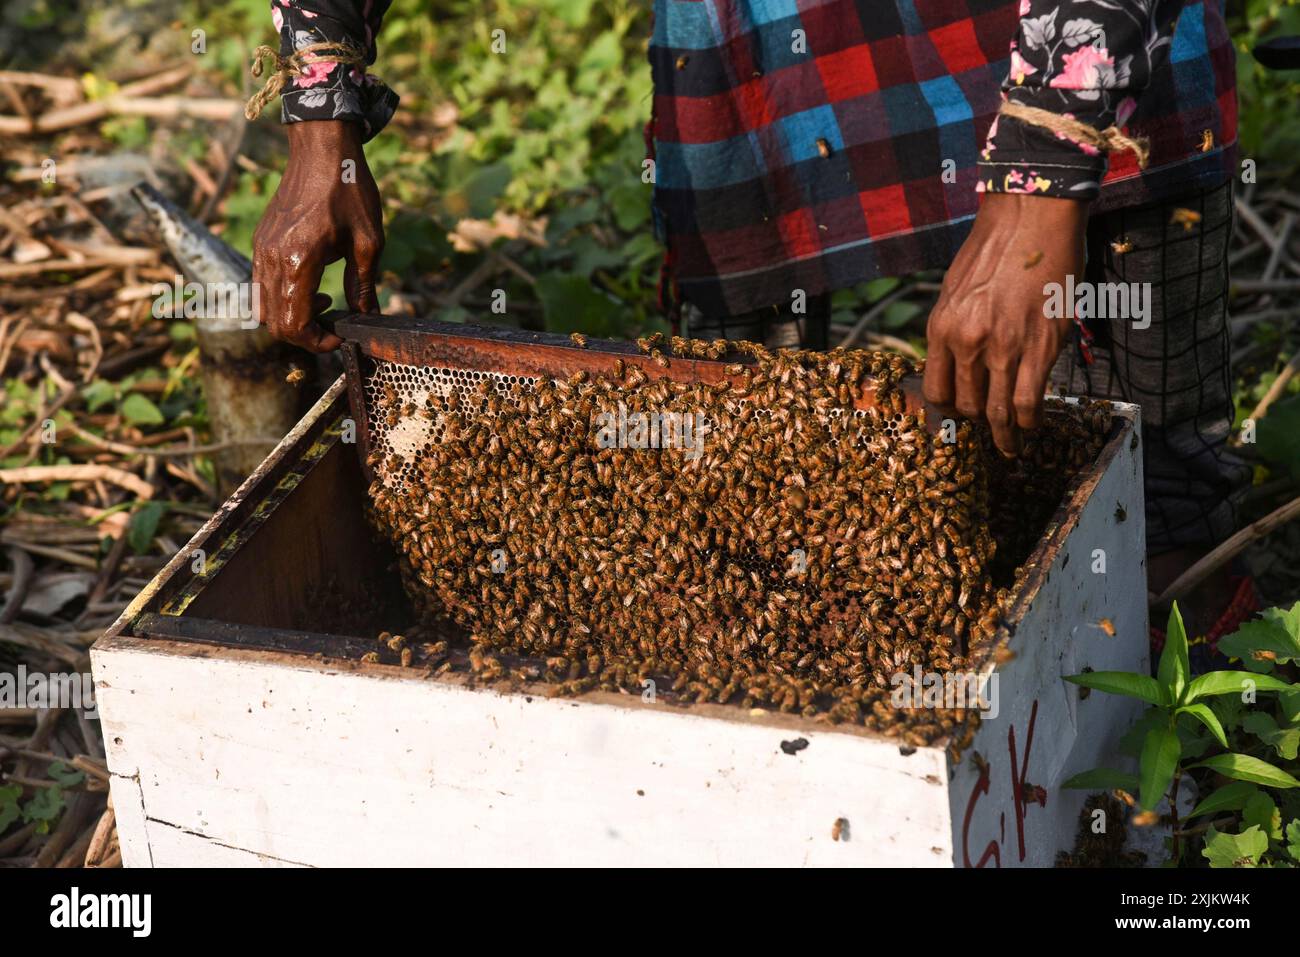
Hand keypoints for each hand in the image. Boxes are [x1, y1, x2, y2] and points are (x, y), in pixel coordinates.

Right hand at [252, 120, 383, 351]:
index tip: (338, 338)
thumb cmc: (349, 191)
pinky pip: (261, 285)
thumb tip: (367, 318)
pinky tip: (311, 284)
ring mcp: (261, 250)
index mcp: (299, 261)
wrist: (322, 149)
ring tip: (325, 303)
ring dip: (291, 317)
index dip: (317, 342)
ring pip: (264, 307)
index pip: (295, 324)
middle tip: (333, 326)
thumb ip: (363, 286)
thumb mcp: (368, 242)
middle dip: (304, 336)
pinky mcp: (260, 242)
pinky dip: (282, 298)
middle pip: (275, 323)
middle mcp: (272, 259)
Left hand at [923, 192, 1086, 456]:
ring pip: (997, 413)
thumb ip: (955, 327)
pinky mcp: (1040, 347)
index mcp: (941, 328)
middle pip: (966, 405)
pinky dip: (1028, 422)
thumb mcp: (956, 289)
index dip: (948, 411)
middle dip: (978, 423)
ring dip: (1004, 437)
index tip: (959, 418)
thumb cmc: (996, 247)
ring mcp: (1004, 348)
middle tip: (989, 430)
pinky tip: (1032, 427)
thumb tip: (957, 359)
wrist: (1033, 215)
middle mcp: (967, 342)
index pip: (936, 390)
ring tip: (1010, 448)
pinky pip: (1028, 401)